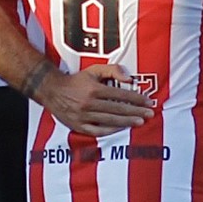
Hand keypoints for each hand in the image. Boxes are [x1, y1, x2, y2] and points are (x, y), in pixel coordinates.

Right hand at [32, 63, 153, 136]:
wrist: (52, 90)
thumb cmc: (76, 80)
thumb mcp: (93, 70)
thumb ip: (112, 70)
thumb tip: (129, 78)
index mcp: (94, 89)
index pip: (120, 95)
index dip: (136, 98)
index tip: (148, 101)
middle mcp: (89, 103)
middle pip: (118, 109)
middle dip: (136, 111)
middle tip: (150, 113)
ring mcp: (84, 116)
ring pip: (110, 120)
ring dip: (127, 121)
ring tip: (140, 121)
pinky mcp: (79, 126)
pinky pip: (98, 131)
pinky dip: (111, 130)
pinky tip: (122, 128)